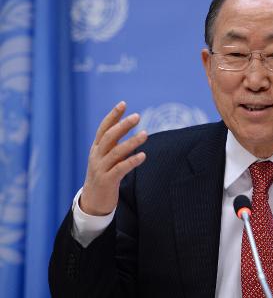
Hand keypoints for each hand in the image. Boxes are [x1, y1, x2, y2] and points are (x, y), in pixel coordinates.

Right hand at [80, 101, 147, 215]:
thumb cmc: (103, 177)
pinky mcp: (107, 181)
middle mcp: (96, 156)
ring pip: (116, 152)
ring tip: (146, 134)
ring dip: (132, 142)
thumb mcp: (106, 158)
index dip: (113, 116)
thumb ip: (114, 145)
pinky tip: (143, 156)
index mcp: (96, 149)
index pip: (103, 128)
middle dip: (123, 125)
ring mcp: (100, 169)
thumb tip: (125, 128)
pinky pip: (120, 169)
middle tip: (137, 116)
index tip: (123, 103)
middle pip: (109, 137)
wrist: (92, 203)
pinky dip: (131, 161)